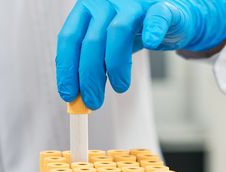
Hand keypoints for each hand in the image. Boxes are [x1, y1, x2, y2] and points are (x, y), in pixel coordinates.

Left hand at [56, 0, 225, 109]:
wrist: (163, 17)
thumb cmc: (130, 34)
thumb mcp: (104, 47)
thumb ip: (91, 64)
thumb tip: (78, 94)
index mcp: (86, 11)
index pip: (68, 40)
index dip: (67, 70)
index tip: (69, 95)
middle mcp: (105, 2)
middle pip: (91, 42)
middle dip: (89, 79)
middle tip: (93, 102)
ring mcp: (132, 2)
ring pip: (118, 32)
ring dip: (116, 67)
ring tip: (120, 87)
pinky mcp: (159, 5)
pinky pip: (156, 17)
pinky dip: (153, 30)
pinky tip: (150, 43)